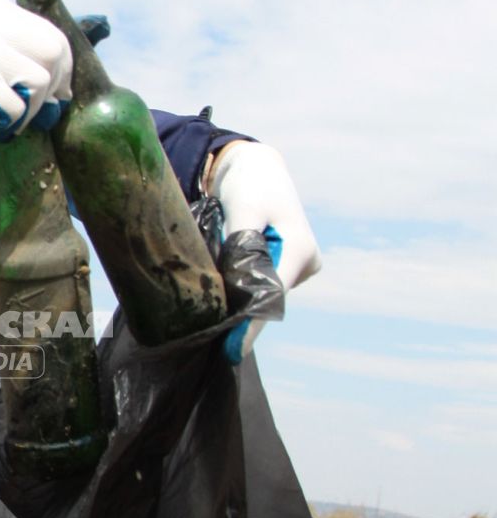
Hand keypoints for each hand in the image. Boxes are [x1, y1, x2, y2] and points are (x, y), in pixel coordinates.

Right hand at [0, 0, 72, 173]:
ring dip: (26, 112)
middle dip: (45, 93)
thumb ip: (46, 56)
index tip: (38, 91)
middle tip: (18, 103)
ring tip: (1, 110)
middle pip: (52, 55)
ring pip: (37, 82)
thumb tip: (77, 76)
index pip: (57, 40)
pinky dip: (6, 124)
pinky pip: (14, 107)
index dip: (60, 76)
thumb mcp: (16, 63)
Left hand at [210, 141, 320, 359]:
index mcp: (301, 249)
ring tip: (212, 309)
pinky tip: (224, 288)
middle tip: (210, 337)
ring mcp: (300, 267)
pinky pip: (262, 283)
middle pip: (269, 297)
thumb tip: (234, 285)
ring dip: (240, 298)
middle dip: (242, 313)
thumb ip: (241, 246)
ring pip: (264, 291)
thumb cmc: (249, 186)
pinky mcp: (287, 266)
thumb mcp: (243, 210)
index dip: (251, 323)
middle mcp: (306, 263)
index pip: (273, 294)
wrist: (257, 169)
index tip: (233, 349)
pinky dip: (243, 286)